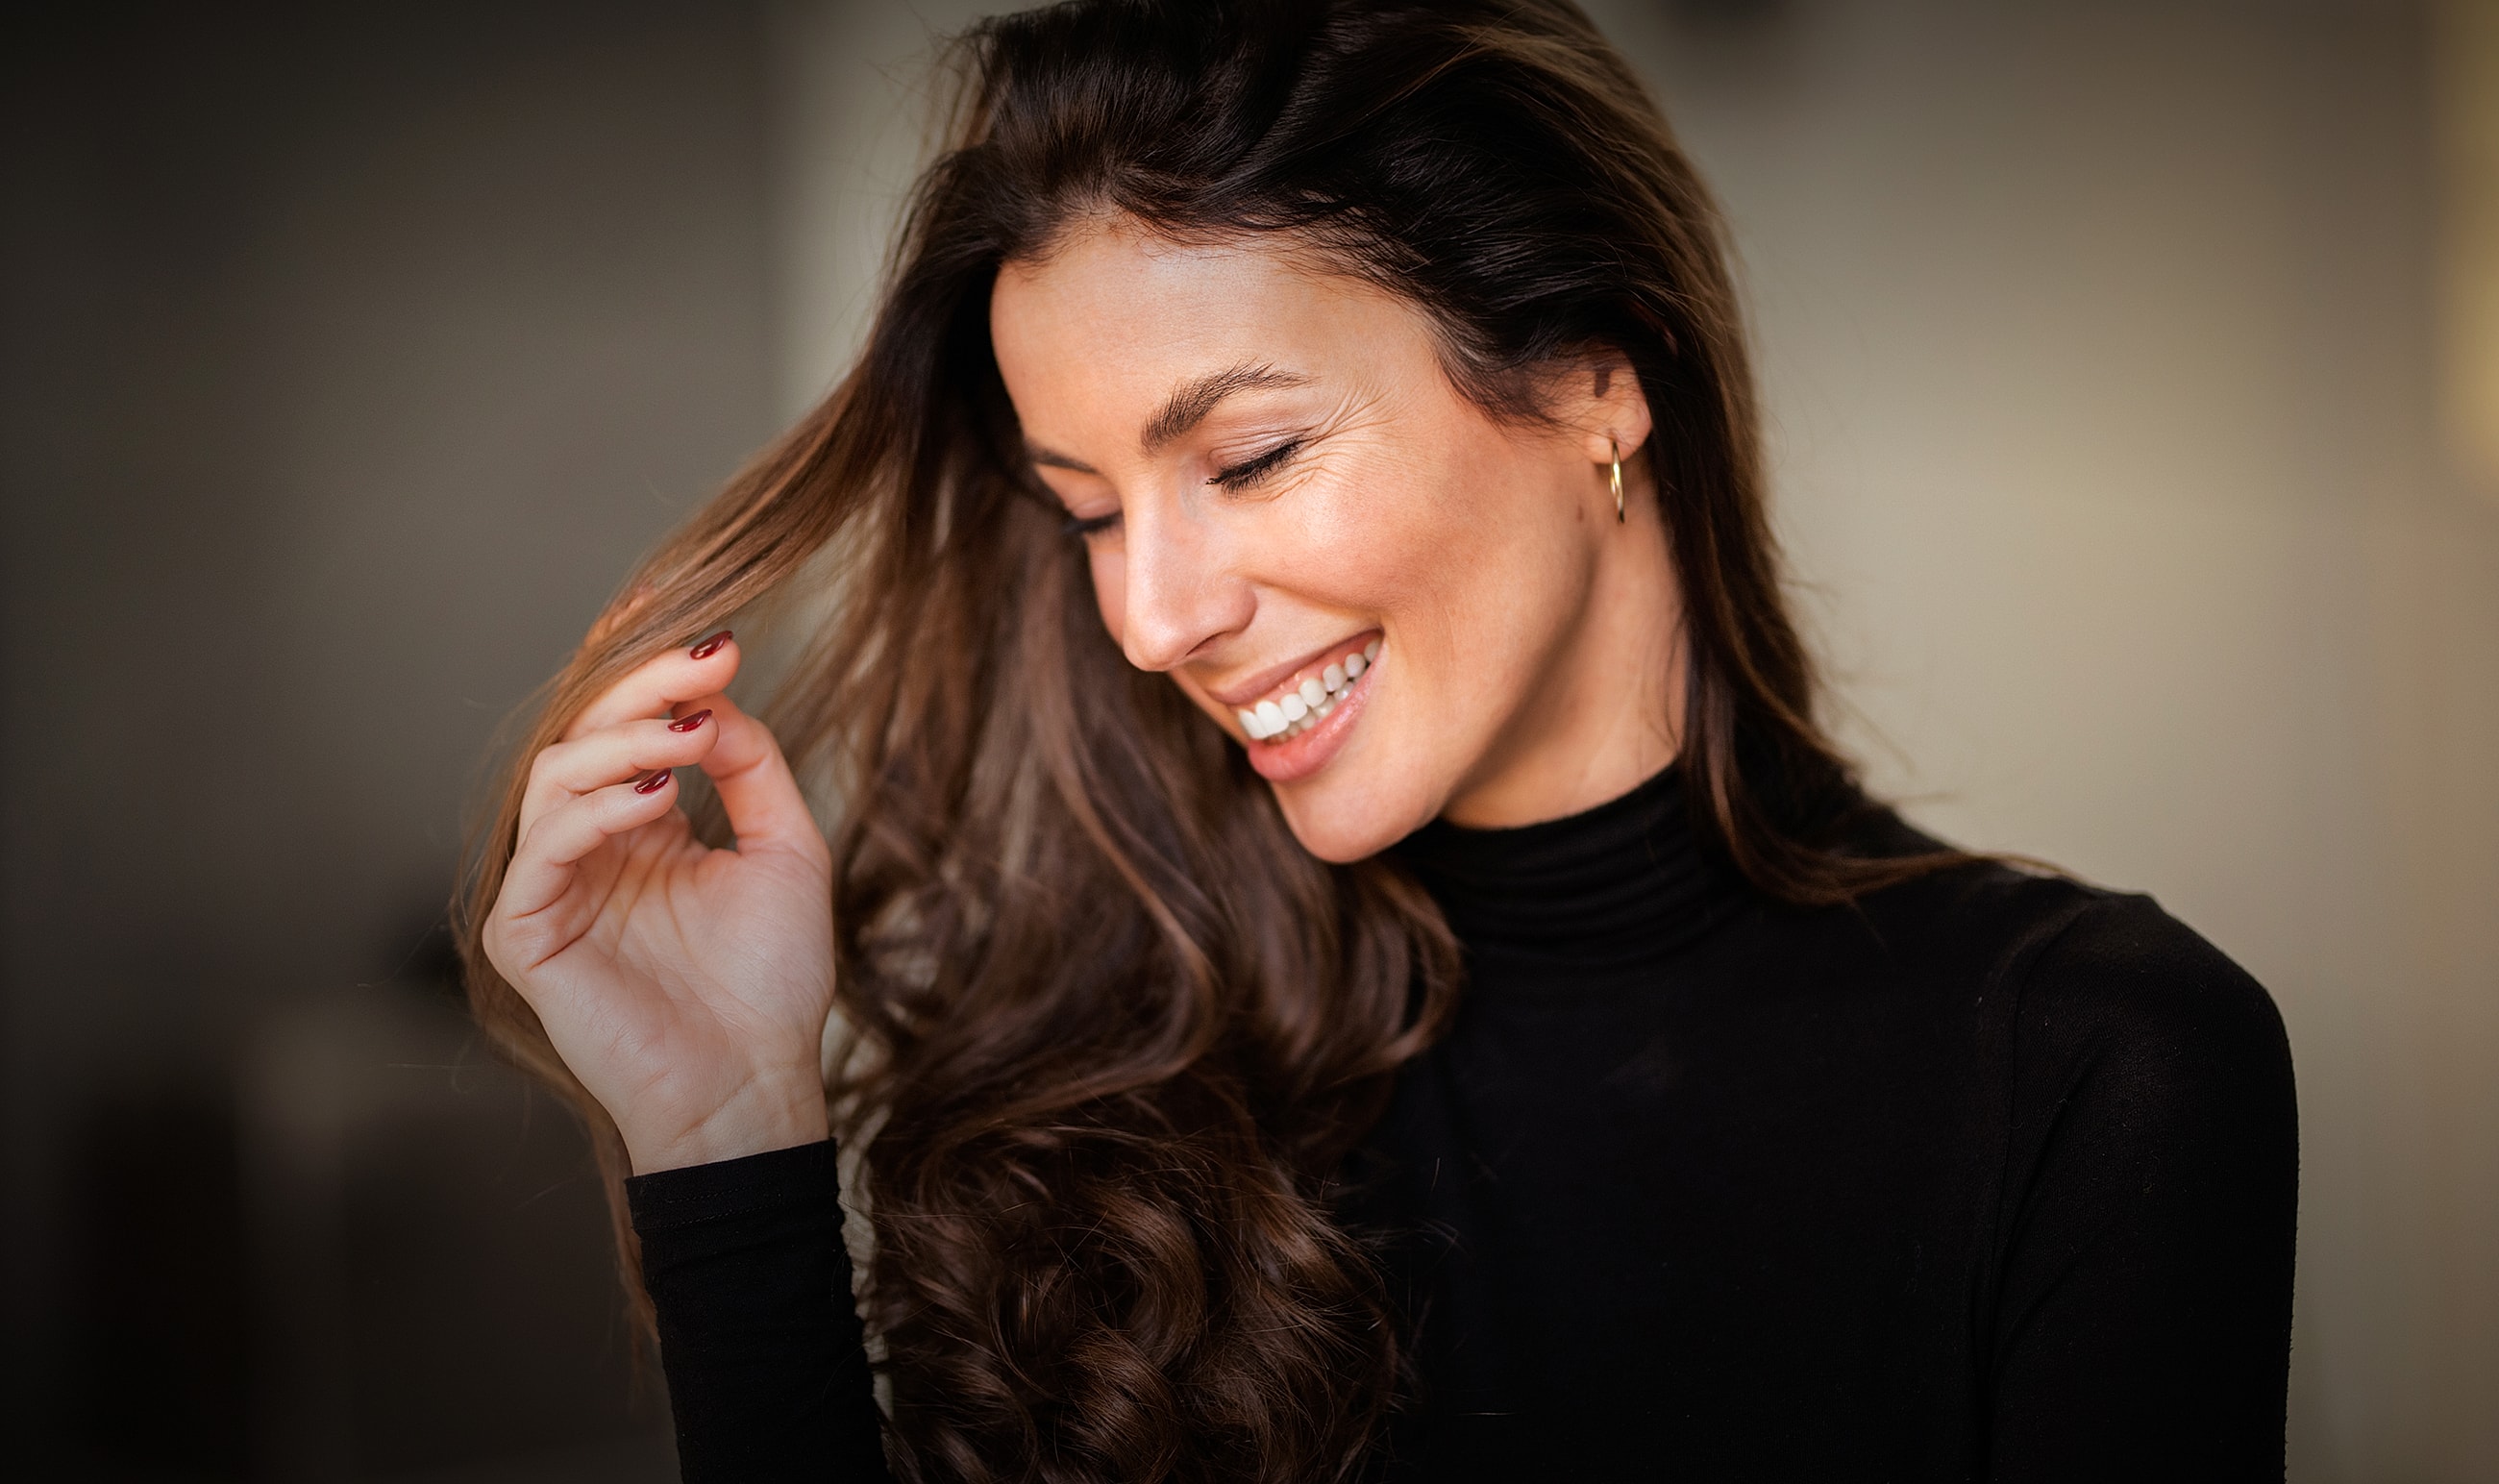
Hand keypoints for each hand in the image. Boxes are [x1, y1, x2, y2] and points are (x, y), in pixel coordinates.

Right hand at [482, 631, 835, 1173]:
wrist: (756, 1083)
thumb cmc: (772, 983)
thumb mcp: (786, 849)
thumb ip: (752, 766)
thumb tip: (715, 696)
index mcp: (641, 825)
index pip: (625, 725)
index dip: (648, 668)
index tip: (704, 625)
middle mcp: (589, 847)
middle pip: (587, 734)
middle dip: (645, 687)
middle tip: (707, 659)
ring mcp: (552, 887)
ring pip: (556, 777)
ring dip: (624, 742)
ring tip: (691, 732)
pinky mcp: (526, 933)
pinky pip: (542, 849)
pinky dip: (594, 811)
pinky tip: (655, 798)